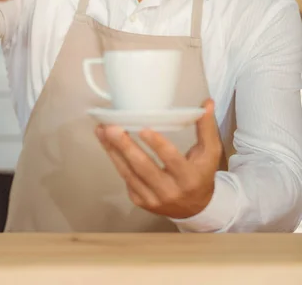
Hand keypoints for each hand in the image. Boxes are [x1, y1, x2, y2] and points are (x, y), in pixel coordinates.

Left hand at [96, 99, 222, 219]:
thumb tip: (206, 103)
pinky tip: (107, 144)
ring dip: (113, 151)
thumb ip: (206, 128)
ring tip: (102, 131)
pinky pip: (126, 179)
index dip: (157, 145)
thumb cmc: (201, 174)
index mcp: (189, 178)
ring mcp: (152, 199)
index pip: (171, 160)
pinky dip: (116, 161)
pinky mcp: (140, 201)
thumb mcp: (210, 153)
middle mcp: (169, 191)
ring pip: (129, 174)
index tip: (143, 129)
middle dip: (125, 146)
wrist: (195, 209)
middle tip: (111, 127)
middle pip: (144, 167)